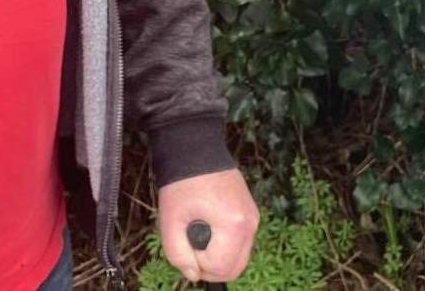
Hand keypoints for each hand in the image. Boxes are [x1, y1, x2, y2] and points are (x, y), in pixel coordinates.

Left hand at [157, 168, 257, 283]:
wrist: (196, 150)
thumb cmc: (182, 183)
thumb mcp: (171, 222)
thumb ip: (178, 255)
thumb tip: (193, 275)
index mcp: (233, 226)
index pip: (220, 269)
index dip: (199, 266)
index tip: (185, 246)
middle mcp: (250, 224)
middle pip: (236, 268)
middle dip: (211, 267)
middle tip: (190, 248)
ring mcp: (253, 218)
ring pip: (239, 257)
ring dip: (218, 255)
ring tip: (198, 231)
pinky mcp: (251, 213)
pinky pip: (241, 242)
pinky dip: (225, 244)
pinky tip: (208, 226)